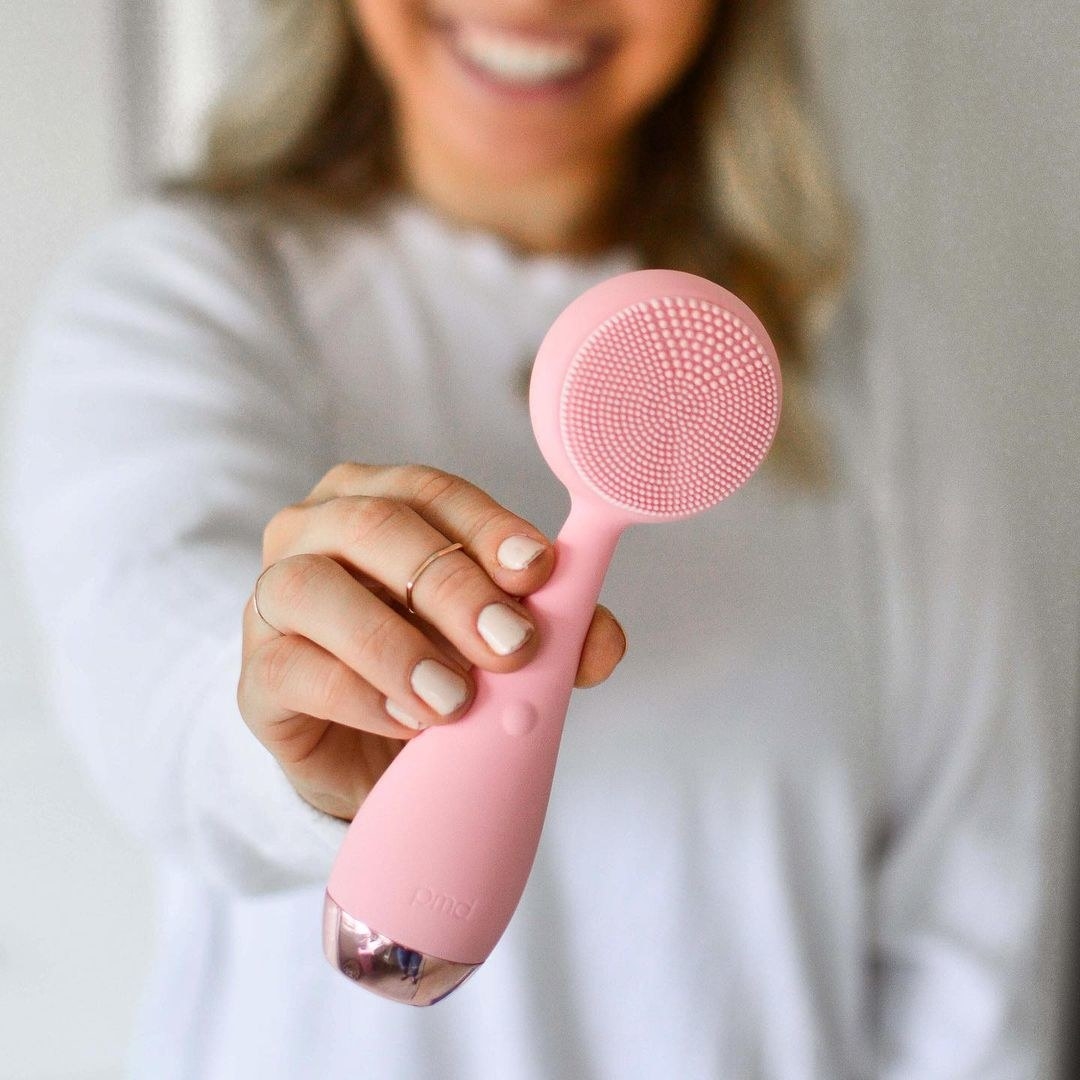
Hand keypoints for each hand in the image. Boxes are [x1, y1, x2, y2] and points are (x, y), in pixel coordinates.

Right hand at [237, 463, 626, 820]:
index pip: (431, 489)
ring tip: (455, 699)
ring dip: (394, 643)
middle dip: (451, 584)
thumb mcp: (501, 646)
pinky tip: (407, 721)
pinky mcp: (256, 673)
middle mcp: (316, 531)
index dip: (486, 525)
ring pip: (314, 589)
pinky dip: (358, 693)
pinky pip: (293, 668)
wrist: (370, 752)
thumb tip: (602, 639)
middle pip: (375, 527)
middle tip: (510, 644)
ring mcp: (273, 599)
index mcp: (378, 501)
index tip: (539, 570)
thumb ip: (555, 634)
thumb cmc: (436, 667)